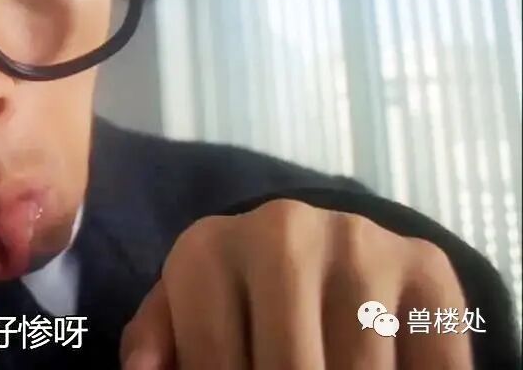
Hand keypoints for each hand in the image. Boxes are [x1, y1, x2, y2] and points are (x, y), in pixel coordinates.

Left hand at [120, 200, 470, 368]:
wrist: (323, 245)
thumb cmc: (236, 298)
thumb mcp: (185, 312)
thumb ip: (158, 343)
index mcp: (207, 249)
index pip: (214, 362)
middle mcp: (282, 233)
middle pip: (290, 368)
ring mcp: (359, 245)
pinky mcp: (427, 267)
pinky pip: (432, 365)